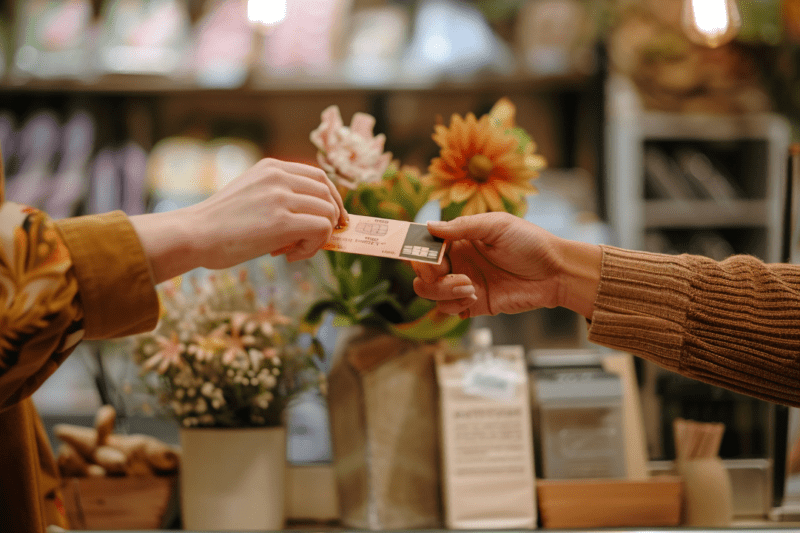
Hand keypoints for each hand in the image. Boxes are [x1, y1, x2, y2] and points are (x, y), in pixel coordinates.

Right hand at [190, 158, 345, 264]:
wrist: (193, 235)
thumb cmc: (218, 224)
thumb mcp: (251, 195)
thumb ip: (279, 197)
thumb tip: (314, 218)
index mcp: (271, 167)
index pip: (319, 177)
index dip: (333, 199)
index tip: (334, 219)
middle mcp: (278, 177)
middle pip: (328, 194)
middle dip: (331, 220)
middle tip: (317, 241)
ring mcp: (281, 197)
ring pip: (328, 213)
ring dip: (319, 237)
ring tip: (294, 251)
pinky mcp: (282, 221)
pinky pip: (321, 229)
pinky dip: (314, 246)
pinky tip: (291, 255)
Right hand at [411, 212, 600, 318]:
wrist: (555, 273)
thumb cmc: (530, 243)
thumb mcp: (496, 226)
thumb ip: (462, 227)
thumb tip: (430, 226)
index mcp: (459, 239)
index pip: (426, 244)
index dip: (416, 248)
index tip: (418, 253)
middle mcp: (457, 261)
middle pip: (421, 270)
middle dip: (425, 272)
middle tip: (442, 270)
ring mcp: (463, 283)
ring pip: (429, 291)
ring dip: (442, 289)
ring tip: (468, 286)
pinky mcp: (472, 304)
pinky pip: (447, 308)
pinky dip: (454, 303)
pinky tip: (475, 295)